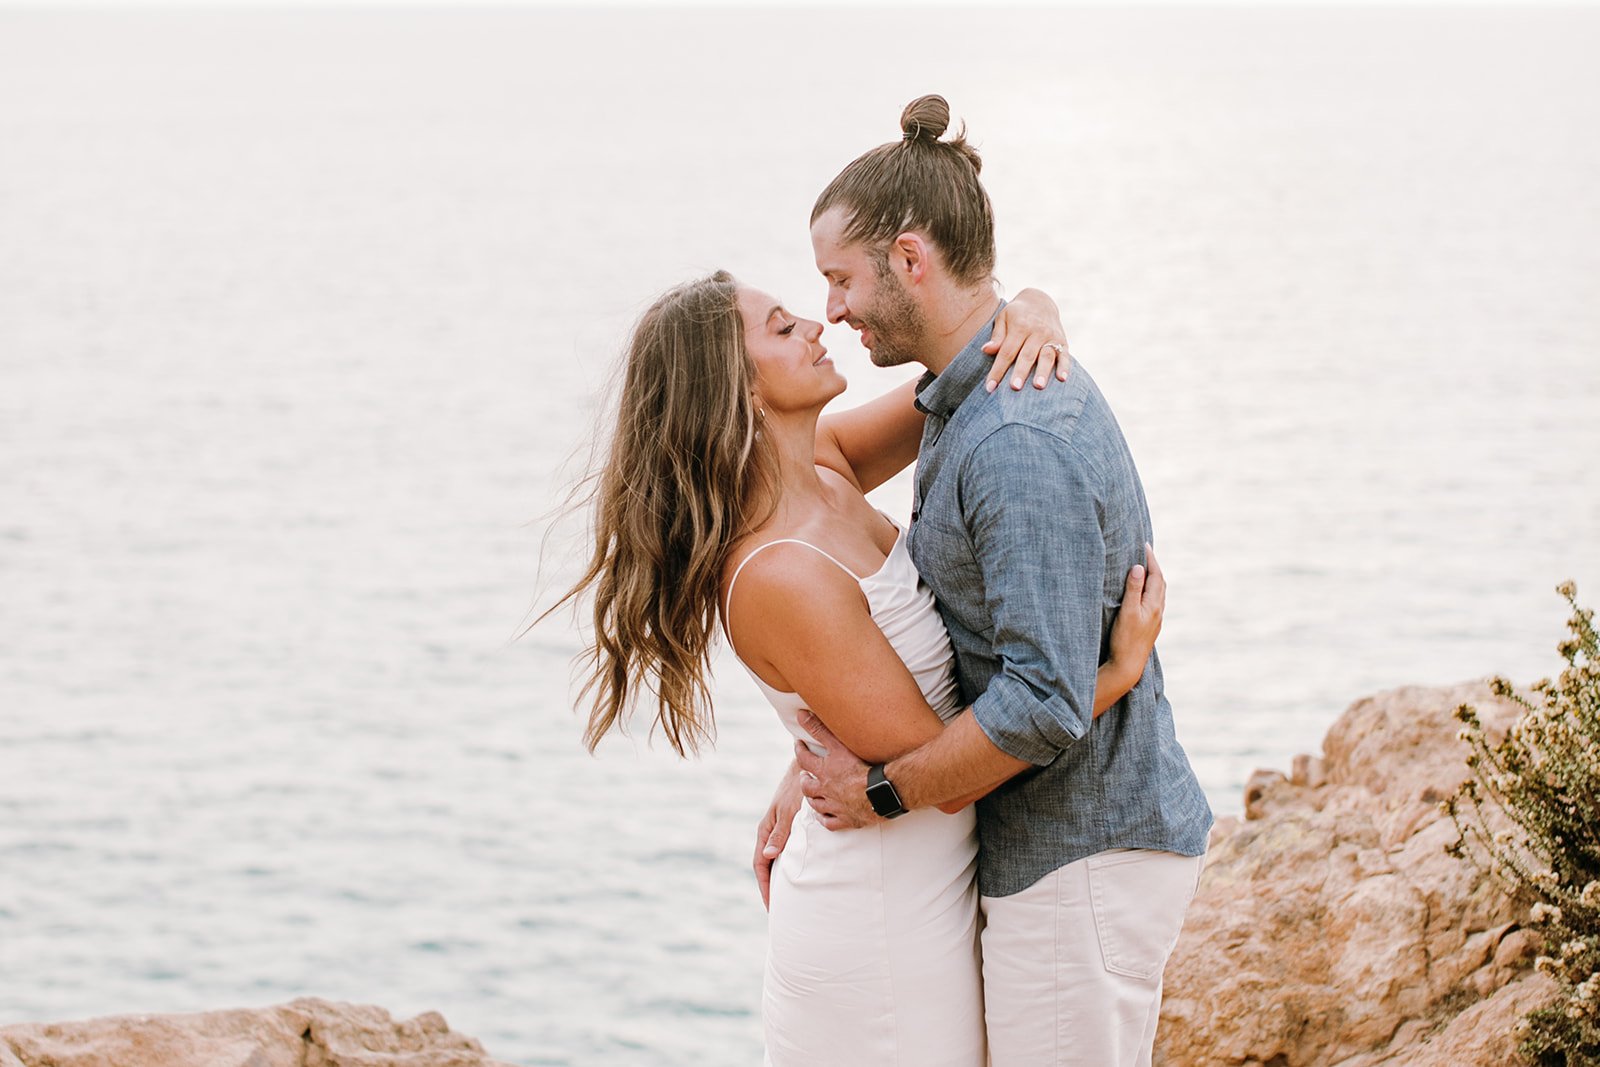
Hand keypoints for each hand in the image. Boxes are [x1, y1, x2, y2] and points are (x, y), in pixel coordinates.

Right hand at [754, 761, 803, 909]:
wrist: (806, 767)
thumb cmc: (796, 788)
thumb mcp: (788, 811)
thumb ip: (780, 833)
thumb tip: (768, 856)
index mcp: (765, 831)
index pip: (760, 866)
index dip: (765, 887)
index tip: (771, 906)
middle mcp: (771, 831)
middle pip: (767, 865)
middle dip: (771, 887)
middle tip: (779, 908)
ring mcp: (781, 828)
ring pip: (777, 858)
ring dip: (780, 876)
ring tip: (789, 895)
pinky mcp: (791, 825)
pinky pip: (788, 850)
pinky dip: (790, 864)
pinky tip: (800, 872)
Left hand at [793, 711, 874, 829]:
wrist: (879, 793)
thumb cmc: (860, 768)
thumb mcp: (837, 745)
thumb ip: (819, 729)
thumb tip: (801, 714)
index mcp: (823, 772)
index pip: (804, 759)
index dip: (800, 750)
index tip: (799, 745)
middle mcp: (825, 790)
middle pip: (807, 786)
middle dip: (804, 779)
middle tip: (805, 775)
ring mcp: (835, 807)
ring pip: (816, 805)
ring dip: (813, 799)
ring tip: (813, 794)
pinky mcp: (846, 820)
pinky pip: (830, 823)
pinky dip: (825, 819)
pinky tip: (825, 816)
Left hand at [983, 287, 1070, 392]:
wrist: (1040, 301)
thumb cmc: (1016, 315)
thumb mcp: (1003, 318)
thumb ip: (997, 336)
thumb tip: (986, 350)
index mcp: (1020, 326)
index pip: (1007, 352)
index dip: (998, 370)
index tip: (990, 387)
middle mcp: (1037, 331)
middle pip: (1027, 355)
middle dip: (1021, 372)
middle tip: (1015, 387)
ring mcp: (1051, 337)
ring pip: (1046, 356)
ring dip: (1043, 371)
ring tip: (1038, 386)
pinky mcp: (1063, 342)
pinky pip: (1064, 356)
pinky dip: (1064, 367)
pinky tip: (1062, 379)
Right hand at [1108, 543, 1165, 677]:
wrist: (1129, 666)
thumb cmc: (1125, 639)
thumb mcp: (1127, 611)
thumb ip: (1133, 589)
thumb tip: (1139, 567)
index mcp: (1154, 604)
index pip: (1156, 575)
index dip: (1151, 559)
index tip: (1145, 545)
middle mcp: (1158, 611)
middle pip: (1160, 582)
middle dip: (1154, 566)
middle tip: (1145, 552)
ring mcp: (1155, 620)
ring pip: (1159, 593)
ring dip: (1154, 578)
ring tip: (1146, 568)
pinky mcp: (1150, 627)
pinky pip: (1155, 601)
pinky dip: (1151, 590)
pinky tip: (1144, 593)